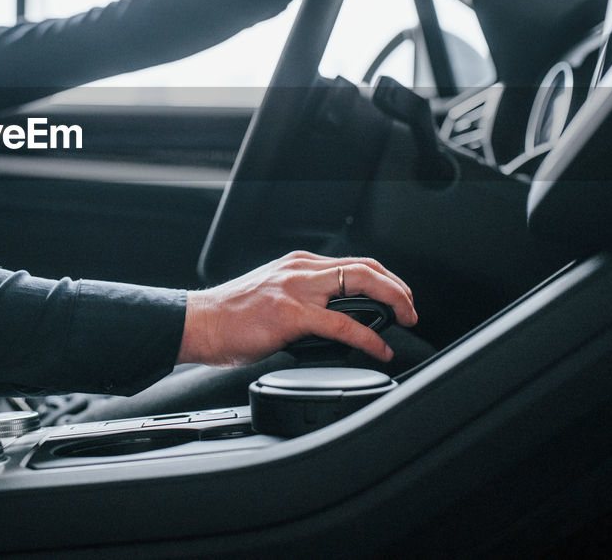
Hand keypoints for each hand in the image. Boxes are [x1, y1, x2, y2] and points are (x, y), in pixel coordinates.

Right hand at [178, 251, 417, 366]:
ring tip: (405, 322)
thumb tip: (331, 318)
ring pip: (360, 285)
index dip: (384, 278)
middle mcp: (300, 270)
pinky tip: (380, 349)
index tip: (398, 296)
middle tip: (412, 309)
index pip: (352, 262)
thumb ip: (300, 298)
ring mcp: (296, 290)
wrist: (199, 323)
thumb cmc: (229, 317)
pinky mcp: (291, 314)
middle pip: (365, 267)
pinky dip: (369, 338)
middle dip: (397, 287)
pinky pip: (343, 325)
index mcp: (296, 265)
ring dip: (393, 303)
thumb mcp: (270, 294)